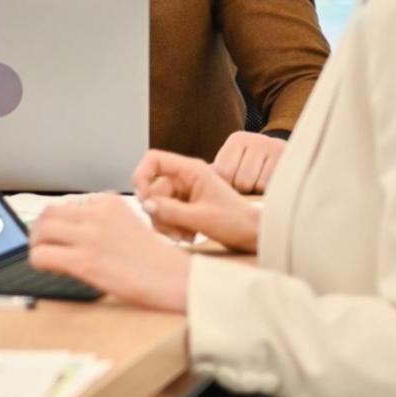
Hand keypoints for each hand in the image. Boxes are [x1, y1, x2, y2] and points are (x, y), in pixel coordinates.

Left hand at [29, 194, 188, 311]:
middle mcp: (96, 214)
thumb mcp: (127, 224)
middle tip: (41, 244)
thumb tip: (70, 230)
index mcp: (108, 202)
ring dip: (36, 244)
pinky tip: (48, 268)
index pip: (66, 204)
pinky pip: (43, 255)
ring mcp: (90, 237)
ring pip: (41, 231)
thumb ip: (100, 221)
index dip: (57, 222)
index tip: (58, 236)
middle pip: (48, 213)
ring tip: (41, 256)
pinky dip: (37, 261)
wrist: (175, 279)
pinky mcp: (84, 261)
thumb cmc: (154, 259)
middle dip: (39, 230)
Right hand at [132, 149, 259, 252]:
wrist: (254, 236)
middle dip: (158, 213)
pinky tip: (187, 236)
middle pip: (152, 189)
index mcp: (191, 170)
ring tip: (184, 236)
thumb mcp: (202, 218)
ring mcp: (184, 193)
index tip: (142, 198)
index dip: (141, 175)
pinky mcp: (184, 207)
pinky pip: (165, 215)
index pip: (154, 160)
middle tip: (173, 231)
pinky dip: (171, 228)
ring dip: (165, 223)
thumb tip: (145, 205)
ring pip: (156, 205)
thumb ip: (171, 211)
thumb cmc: (237, 222)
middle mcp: (185, 178)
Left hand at [211, 132, 287, 193]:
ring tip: (259, 184)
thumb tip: (193, 178)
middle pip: (242, 181)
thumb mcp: (233, 162)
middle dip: (242, 190)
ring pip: (258, 186)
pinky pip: (273, 188)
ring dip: (256, 192)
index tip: (231, 183)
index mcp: (237, 139)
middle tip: (248, 185)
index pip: (223, 172)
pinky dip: (270, 192)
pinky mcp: (290, 162)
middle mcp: (257, 139)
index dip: (226, 185)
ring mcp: (276, 149)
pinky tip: (271, 185)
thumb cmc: (250, 166)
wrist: (283, 158)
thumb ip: (216, 171)